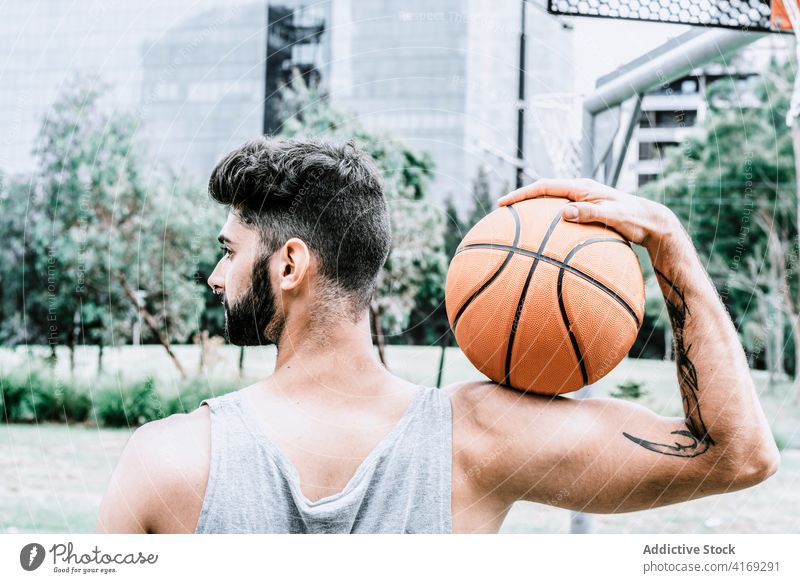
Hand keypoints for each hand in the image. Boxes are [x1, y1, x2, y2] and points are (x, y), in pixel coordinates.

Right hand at [497, 178, 678, 248]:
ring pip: (549, 204)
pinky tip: (541, 240)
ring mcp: (580, 201)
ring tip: (514, 224)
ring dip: (532, 211)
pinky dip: (546, 223)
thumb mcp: (612, 215)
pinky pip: (559, 216)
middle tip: (501, 210)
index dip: (522, 194)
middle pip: (542, 192)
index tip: (504, 203)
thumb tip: (564, 212)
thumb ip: (589, 212)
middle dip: (521, 200)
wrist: (651, 221)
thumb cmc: (634, 219)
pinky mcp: (584, 212)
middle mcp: (578, 191)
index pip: (544, 186)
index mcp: (581, 187)